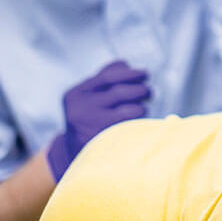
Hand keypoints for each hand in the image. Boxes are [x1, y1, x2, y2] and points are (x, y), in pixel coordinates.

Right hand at [46, 60, 149, 180]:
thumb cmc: (88, 118)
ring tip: (144, 106)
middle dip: (140, 89)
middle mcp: (80, 109)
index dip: (131, 73)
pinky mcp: (103, 143)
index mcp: (76, 94)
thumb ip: (105, 79)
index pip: (108, 76)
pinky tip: (141, 120)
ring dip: (141, 106)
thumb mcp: (88, 97)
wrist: (72, 154)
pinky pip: (130, 128)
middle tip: (149, 90)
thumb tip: (127, 65)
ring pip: (128, 110)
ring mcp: (90, 128)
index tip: (145, 73)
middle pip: (120, 92)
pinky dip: (138, 121)